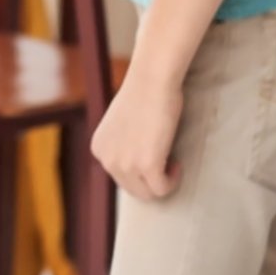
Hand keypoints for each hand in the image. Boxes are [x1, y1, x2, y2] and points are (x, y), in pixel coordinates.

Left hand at [91, 75, 183, 201]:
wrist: (151, 81)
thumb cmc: (142, 97)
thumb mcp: (122, 126)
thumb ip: (123, 146)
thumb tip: (136, 166)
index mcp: (99, 149)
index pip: (121, 178)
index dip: (141, 172)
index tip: (153, 155)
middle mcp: (106, 159)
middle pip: (134, 190)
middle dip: (152, 180)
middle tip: (165, 161)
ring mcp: (125, 163)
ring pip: (148, 193)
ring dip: (163, 182)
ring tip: (171, 161)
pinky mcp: (146, 164)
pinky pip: (162, 189)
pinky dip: (172, 181)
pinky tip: (176, 163)